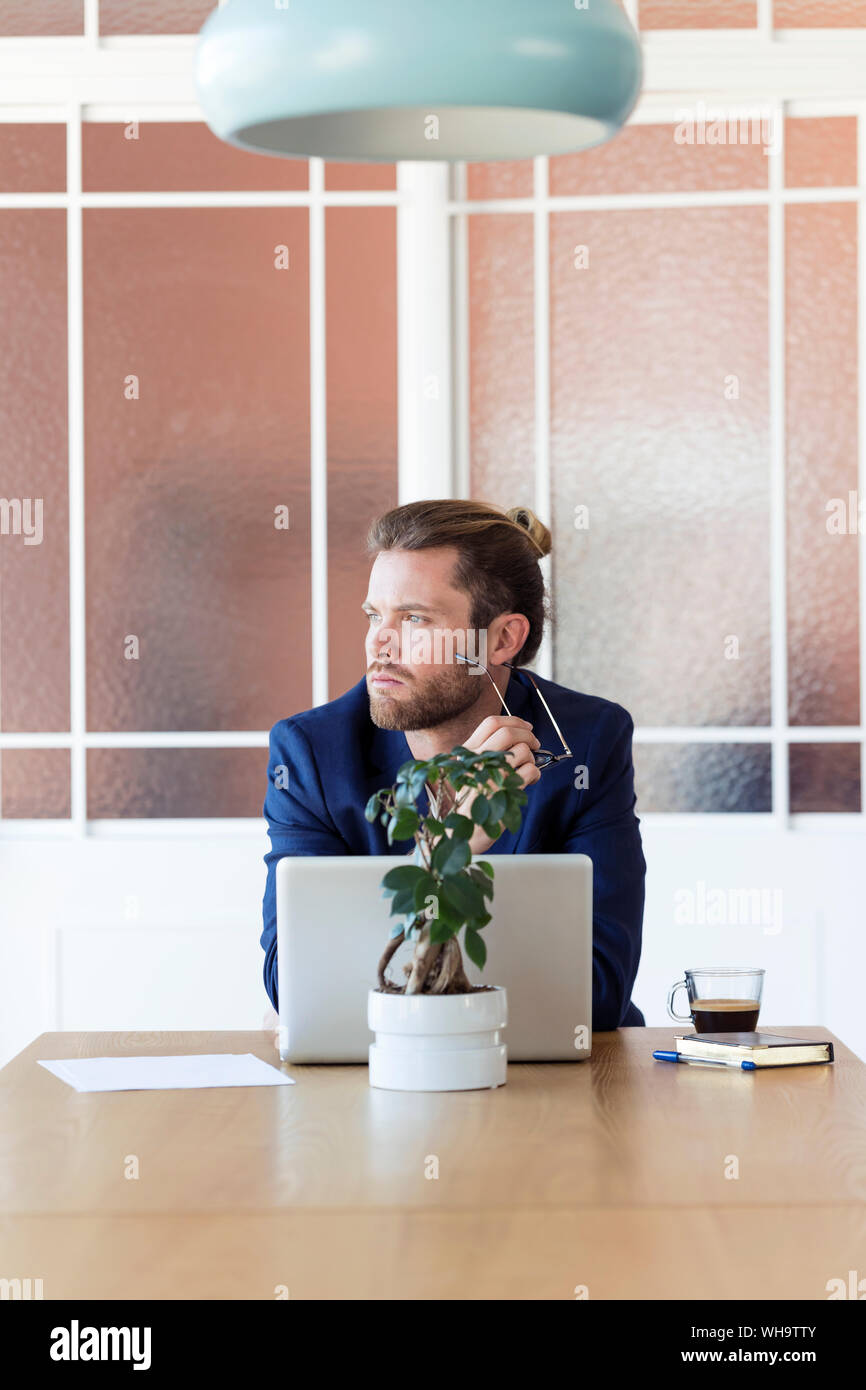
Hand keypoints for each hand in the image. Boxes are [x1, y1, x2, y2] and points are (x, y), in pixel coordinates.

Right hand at [455, 715, 541, 854]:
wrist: (463, 833)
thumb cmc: (470, 802)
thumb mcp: (469, 772)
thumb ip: (485, 754)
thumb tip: (516, 737)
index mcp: (467, 753)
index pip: (491, 723)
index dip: (514, 721)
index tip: (526, 727)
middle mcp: (476, 760)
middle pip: (508, 732)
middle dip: (528, 736)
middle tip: (535, 744)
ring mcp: (490, 775)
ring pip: (523, 752)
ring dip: (532, 760)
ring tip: (526, 771)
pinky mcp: (504, 791)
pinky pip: (530, 771)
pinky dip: (535, 775)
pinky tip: (528, 782)